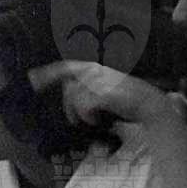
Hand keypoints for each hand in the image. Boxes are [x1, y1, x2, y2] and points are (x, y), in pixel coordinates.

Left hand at [28, 59, 162, 128]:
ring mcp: (102, 81)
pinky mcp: (105, 93)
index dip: (48, 72)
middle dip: (66, 101)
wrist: (153, 107)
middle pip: (69, 82)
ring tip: (90, 121)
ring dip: (79, 112)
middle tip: (68, 114)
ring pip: (75, 96)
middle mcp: (98, 71)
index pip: (68, 66)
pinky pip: (84, 105)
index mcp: (98, 69)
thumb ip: (91, 90)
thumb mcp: (109, 92)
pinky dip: (87, 115)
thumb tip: (70, 93)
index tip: (33, 78)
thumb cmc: (132, 103)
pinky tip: (95, 121)